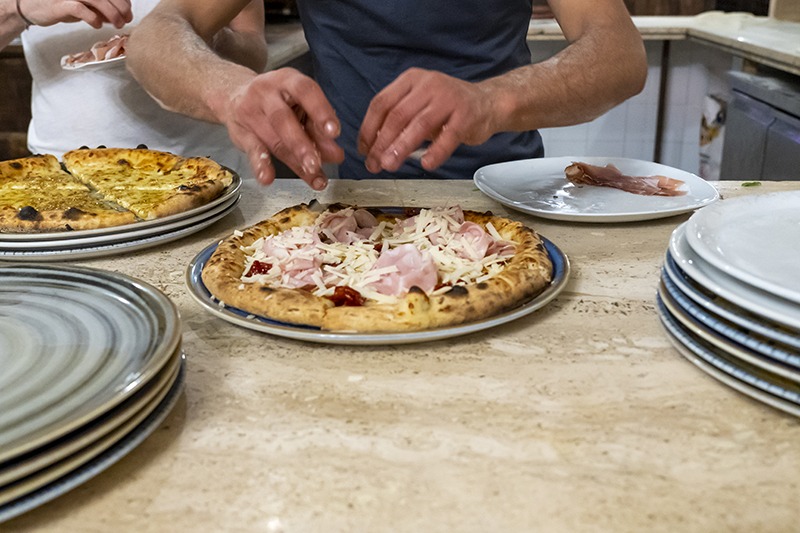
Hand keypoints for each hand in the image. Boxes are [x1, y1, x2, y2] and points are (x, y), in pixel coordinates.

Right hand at [19, 0, 132, 28]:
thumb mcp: (84, 5)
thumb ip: (101, 7)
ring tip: (117, 24)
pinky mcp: (60, 4)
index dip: (123, 0)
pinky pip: (81, 10)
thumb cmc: (60, 5)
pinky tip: (97, 25)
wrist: (32, 7)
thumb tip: (122, 14)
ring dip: (111, 13)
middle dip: (121, 7)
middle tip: (126, 19)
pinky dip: (93, 18)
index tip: (129, 11)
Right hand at [222, 68, 343, 189]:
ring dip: (294, 160)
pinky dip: (260, 165)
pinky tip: (267, 178)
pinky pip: (251, 148)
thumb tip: (335, 155)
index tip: (334, 133)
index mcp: (288, 80)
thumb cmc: (277, 101)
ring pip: (273, 138)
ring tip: (312, 174)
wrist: (235, 95)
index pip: (306, 91)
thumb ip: (318, 130)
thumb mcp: (299, 105)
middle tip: (318, 163)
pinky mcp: (241, 131)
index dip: (321, 111)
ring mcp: (251, 111)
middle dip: (303, 144)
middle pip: (284, 119)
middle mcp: (267, 92)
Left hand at [358, 68, 497, 174]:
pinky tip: (426, 164)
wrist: (487, 103)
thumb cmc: (447, 108)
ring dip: (402, 147)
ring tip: (390, 165)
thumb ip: (399, 121)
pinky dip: (436, 152)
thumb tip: (374, 147)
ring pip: (419, 125)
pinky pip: (448, 136)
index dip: (368, 128)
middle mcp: (428, 84)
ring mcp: (448, 98)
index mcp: (410, 80)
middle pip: (397, 115)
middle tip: (374, 164)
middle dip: (382, 142)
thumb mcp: (419, 106)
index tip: (363, 150)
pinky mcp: (466, 115)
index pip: (381, 103)